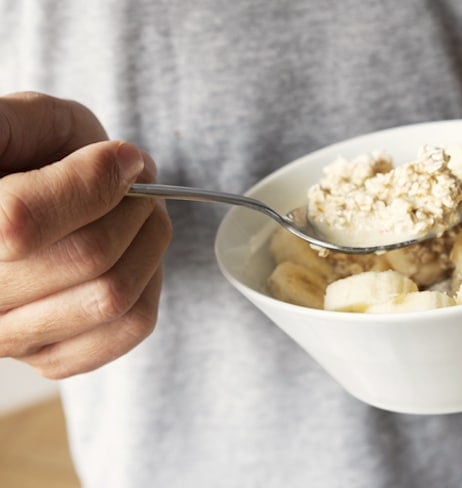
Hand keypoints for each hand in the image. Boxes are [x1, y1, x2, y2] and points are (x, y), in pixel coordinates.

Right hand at [0, 92, 171, 377]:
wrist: (23, 197)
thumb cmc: (23, 152)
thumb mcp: (15, 119)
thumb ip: (28, 125)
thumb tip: (119, 165)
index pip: (22, 222)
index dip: (92, 182)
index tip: (122, 157)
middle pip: (87, 257)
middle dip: (133, 207)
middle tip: (136, 183)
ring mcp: (7, 337)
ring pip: (112, 297)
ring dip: (148, 243)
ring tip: (138, 214)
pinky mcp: (49, 357)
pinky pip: (129, 329)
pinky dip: (150, 283)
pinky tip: (130, 256)